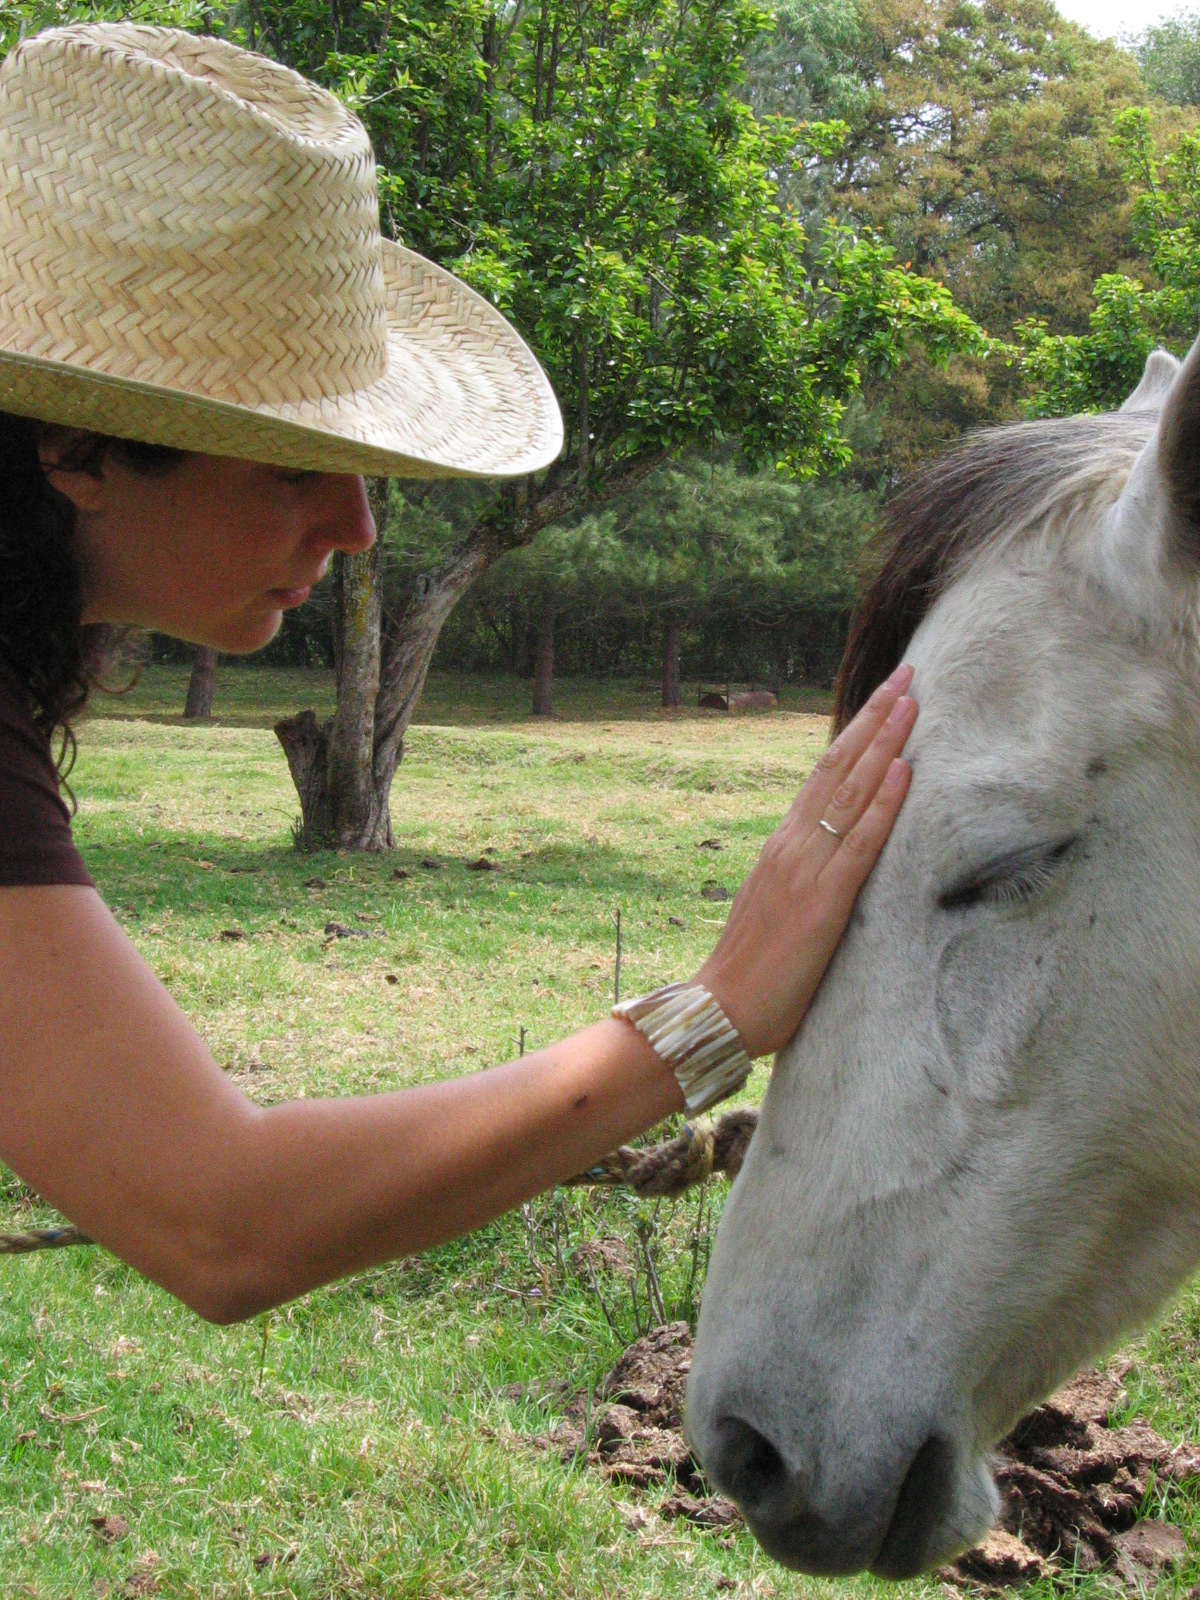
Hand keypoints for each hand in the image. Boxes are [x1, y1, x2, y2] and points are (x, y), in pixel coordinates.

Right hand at [695, 664, 916, 1058]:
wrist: (720, 1009)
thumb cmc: (753, 971)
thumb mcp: (781, 907)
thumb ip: (807, 877)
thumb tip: (837, 860)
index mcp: (783, 845)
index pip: (825, 774)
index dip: (857, 733)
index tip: (885, 698)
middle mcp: (792, 844)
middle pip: (839, 766)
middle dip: (876, 718)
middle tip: (907, 675)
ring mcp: (806, 869)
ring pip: (851, 791)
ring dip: (885, 743)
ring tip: (913, 702)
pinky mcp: (823, 901)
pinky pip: (860, 843)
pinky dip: (884, 804)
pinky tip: (904, 772)